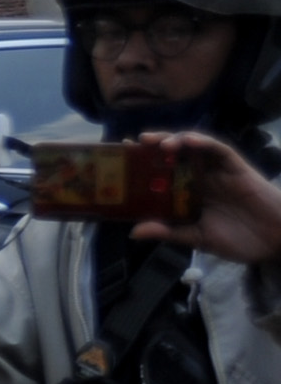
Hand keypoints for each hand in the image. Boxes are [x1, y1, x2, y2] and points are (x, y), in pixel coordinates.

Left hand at [132, 133, 280, 266]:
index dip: (142, 167)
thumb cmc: (239, 239)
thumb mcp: (198, 238)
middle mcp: (201, 179)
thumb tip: (135, 231)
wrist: (275, 242)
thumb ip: (169, 232)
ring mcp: (218, 172)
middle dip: (152, 149)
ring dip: (174, 141)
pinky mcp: (237, 168)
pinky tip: (188, 141)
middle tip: (131, 145)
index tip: (119, 161)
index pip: (161, 176)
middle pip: (173, 158)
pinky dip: (204, 143)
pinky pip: (220, 150)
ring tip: (154, 142)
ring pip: (193, 149)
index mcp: (189, 195)